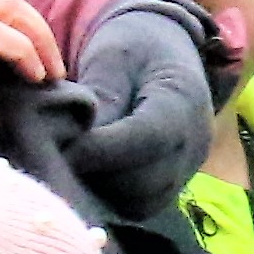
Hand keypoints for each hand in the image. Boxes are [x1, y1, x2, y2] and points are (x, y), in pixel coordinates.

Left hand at [57, 0, 227, 223]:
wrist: (165, 49)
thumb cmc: (135, 47)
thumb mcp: (113, 58)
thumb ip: (100, 97)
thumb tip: (79, 142)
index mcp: (183, 100)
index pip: (147, 138)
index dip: (102, 150)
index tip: (64, 149)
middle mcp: (194, 142)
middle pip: (146, 180)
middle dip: (99, 175)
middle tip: (59, 161)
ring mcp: (187, 167)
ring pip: (143, 202)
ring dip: (103, 192)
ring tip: (72, 168)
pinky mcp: (173, 183)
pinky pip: (142, 205)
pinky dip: (113, 199)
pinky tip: (88, 176)